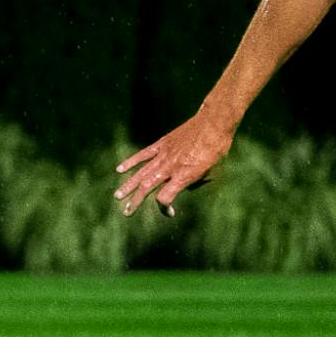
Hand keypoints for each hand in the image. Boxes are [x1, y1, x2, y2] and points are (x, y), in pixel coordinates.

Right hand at [113, 115, 230, 215]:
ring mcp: (164, 155)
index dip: (164, 208)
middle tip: (127, 212)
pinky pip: (143, 155)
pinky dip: (131, 162)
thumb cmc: (217, 149)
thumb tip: (187, 187)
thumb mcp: (212, 173)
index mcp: (183, 176)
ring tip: (118, 196)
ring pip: (141, 172)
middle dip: (135, 201)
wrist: (213, 123)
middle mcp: (170, 167)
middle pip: (147, 187)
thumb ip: (197, 183)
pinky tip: (120, 170)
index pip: (164, 198)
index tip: (169, 212)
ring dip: (128, 185)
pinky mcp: (162, 144)